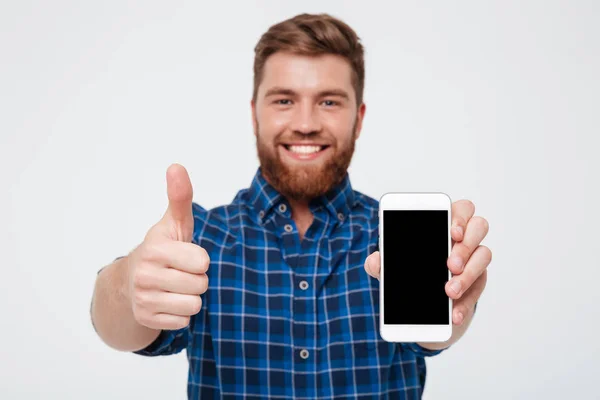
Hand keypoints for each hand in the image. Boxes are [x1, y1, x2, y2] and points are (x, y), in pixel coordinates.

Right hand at [126, 164, 209, 330]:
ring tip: (176, 286)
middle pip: (200, 285)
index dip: (200, 259)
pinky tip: (168, 301)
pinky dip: (180, 314)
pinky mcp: (146, 319)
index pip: (202, 261)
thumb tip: (176, 166)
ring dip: (191, 297)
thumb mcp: (174, 223)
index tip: (186, 255)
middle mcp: (145, 275)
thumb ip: (179, 197)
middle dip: (197, 279)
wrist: (131, 280)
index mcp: (155, 249)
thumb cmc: (163, 248)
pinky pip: (184, 322)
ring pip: (194, 305)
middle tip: (181, 272)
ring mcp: (143, 299)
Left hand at [364, 199, 490, 325]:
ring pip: (484, 255)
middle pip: (479, 227)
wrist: (419, 302)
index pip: (461, 209)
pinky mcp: (478, 280)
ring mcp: (474, 257)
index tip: (452, 232)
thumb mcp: (391, 267)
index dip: (460, 217)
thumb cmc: (409, 270)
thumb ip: (381, 263)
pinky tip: (454, 314)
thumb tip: (375, 261)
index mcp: (444, 223)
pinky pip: (479, 288)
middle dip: (465, 247)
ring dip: (468, 275)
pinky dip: (466, 303)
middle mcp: (464, 237)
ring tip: (449, 292)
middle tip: (450, 266)